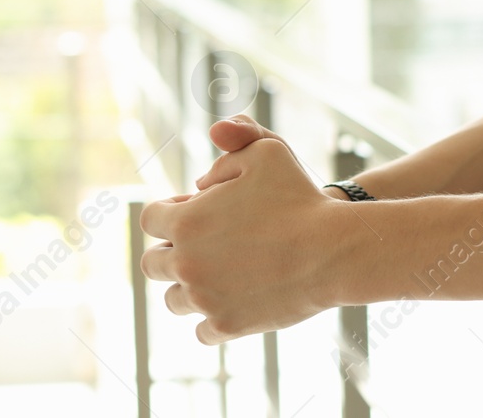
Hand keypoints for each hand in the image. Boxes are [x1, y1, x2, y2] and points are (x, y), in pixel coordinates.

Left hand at [140, 114, 345, 343]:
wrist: (333, 250)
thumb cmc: (300, 197)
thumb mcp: (266, 152)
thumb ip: (229, 149)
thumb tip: (199, 184)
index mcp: (186, 221)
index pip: (150, 219)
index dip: (170, 212)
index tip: (193, 213)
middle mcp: (186, 263)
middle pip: (152, 263)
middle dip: (171, 251)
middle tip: (203, 246)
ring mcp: (204, 299)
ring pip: (174, 300)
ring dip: (189, 286)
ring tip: (216, 275)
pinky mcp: (227, 326)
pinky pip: (203, 331)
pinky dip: (213, 319)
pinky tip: (233, 301)